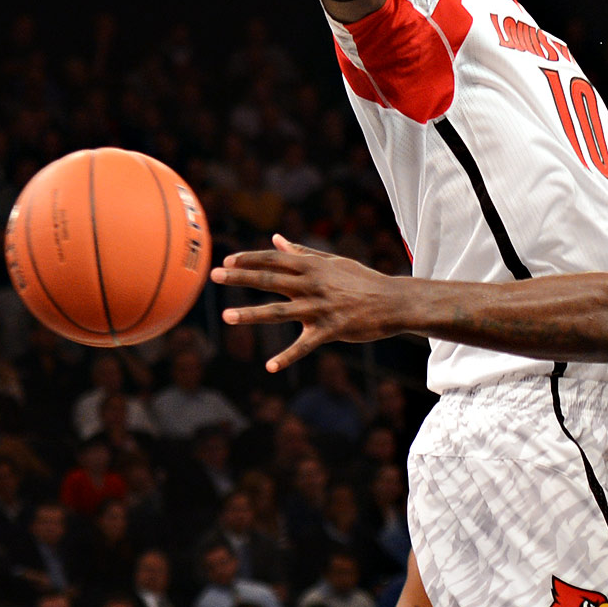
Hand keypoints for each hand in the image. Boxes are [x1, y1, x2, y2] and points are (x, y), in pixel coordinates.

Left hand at [213, 236, 400, 370]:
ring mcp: (321, 308)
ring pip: (279, 312)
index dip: (250, 259)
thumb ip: (303, 252)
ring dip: (251, 314)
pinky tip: (270, 367)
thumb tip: (276, 239)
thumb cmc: (363, 280)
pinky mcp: (331, 331)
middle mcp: (313, 285)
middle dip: (241, 277)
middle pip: (271, 280)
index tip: (228, 261)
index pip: (275, 259)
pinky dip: (287, 357)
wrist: (393, 302)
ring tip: (227, 316)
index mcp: (314, 266)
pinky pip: (305, 346)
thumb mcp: (334, 262)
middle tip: (214, 275)